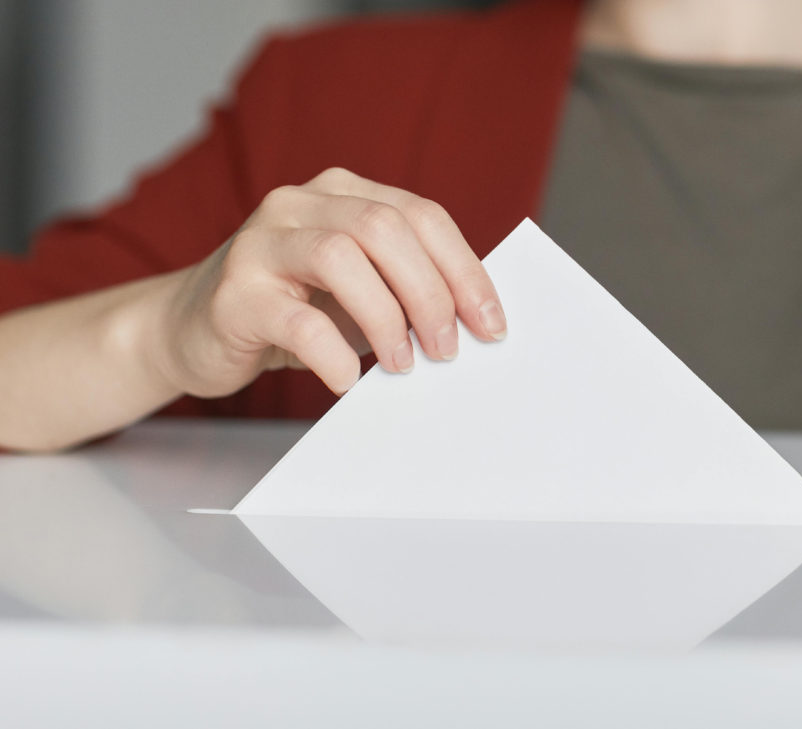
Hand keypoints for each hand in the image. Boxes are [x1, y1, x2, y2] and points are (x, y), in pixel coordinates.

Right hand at [158, 168, 506, 398]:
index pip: (419, 215)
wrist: (191, 330)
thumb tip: (474, 319)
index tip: (491, 323)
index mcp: (340, 194)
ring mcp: (260, 243)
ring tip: (402, 364)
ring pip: (339, 258)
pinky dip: (334, 354)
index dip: (463, 269)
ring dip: (386, 319)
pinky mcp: (233, 294)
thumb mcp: (357, 288)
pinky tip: (346, 379)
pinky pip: (296, 320)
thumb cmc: (291, 310)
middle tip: (447, 348)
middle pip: (383, 228)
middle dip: (430, 293)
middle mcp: (298, 204)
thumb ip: (405, 286)